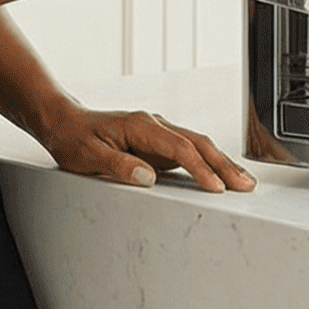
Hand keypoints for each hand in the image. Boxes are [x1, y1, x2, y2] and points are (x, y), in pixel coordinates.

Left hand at [31, 103, 257, 192]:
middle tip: (244, 184)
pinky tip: (219, 176)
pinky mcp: (157, 143)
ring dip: (220, 163)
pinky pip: (188, 151)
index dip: (200, 167)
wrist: (64, 122)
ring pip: (197, 145)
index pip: (179, 146)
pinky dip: (207, 162)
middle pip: (197, 142)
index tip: (215, 186)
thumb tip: (147, 177)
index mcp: (140, 125)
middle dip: (223, 164)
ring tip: (241, 182)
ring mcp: (157, 133)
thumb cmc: (74, 137)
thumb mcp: (88, 156)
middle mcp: (153, 125)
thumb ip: (118, 166)